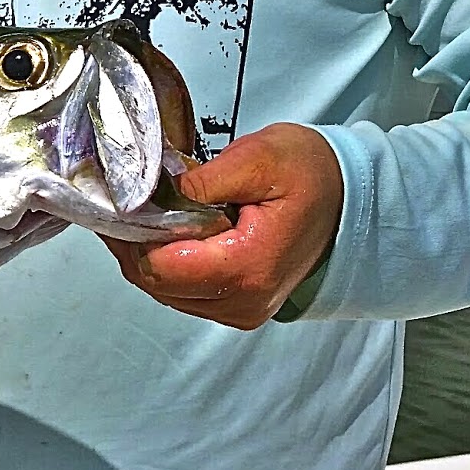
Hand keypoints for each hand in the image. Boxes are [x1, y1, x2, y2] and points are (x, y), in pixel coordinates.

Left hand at [103, 123, 342, 329]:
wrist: (354, 200)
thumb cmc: (311, 174)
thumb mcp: (258, 159)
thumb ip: (202, 180)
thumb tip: (151, 194)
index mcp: (246, 269)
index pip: (160, 266)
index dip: (130, 234)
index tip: (115, 199)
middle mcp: (241, 303)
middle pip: (155, 282)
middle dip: (130, 242)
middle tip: (117, 201)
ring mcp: (240, 310)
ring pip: (164, 290)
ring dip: (144, 253)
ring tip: (137, 211)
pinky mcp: (238, 306)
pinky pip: (183, 292)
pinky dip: (164, 263)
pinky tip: (160, 230)